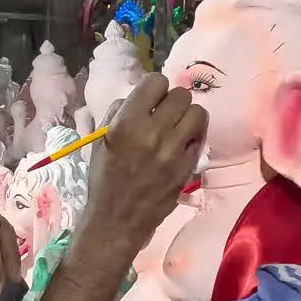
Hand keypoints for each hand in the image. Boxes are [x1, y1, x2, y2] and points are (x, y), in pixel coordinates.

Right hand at [84, 73, 208, 246]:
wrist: (117, 219)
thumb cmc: (103, 178)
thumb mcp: (100, 141)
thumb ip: (118, 112)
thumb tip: (138, 97)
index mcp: (128, 123)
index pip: (156, 81)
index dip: (153, 88)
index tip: (149, 99)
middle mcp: (154, 132)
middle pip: (181, 95)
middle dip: (172, 101)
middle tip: (163, 114)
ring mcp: (175, 150)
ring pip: (198, 113)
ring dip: (187, 116)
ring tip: (176, 127)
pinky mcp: (188, 166)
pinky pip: (200, 137)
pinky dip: (192, 137)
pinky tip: (180, 145)